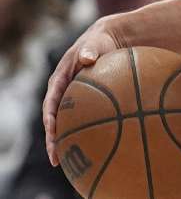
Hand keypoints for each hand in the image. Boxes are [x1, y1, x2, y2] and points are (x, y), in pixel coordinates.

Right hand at [43, 19, 122, 165]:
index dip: (50, 119)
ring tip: (69, 161)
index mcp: (59, 79)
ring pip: (67, 123)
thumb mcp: (94, 42)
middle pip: (54, 120)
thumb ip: (90, 50)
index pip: (50, 102)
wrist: (109, 39)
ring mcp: (73, 98)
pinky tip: (95, 147)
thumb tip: (88, 58)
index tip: (52, 133)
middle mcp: (62, 92)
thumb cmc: (100, 41)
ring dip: (67, 141)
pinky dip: (86, 132)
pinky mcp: (85, 101)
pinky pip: (84, 119)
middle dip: (53, 140)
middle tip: (56, 157)